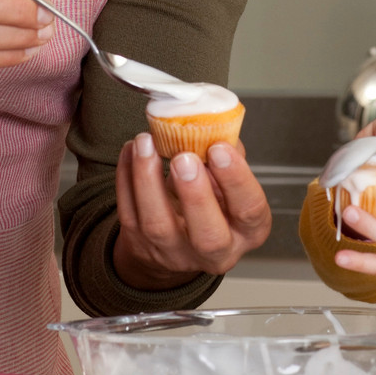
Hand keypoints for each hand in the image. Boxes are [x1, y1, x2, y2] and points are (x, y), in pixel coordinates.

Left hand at [112, 133, 271, 289]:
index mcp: (246, 230)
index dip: (235, 179)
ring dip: (149, 179)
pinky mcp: (140, 243)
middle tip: (184, 157)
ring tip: (146, 143)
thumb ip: (228, 156)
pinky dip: (126, 176)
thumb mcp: (229, 184)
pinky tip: (131, 151)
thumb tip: (215, 124)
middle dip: (195, 194)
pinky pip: (128, 212)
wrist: (177, 241)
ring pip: (158, 224)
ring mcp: (173, 250)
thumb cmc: (211, 206)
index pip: (249, 209)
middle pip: (207, 235)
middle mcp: (214, 250)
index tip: (219, 148)